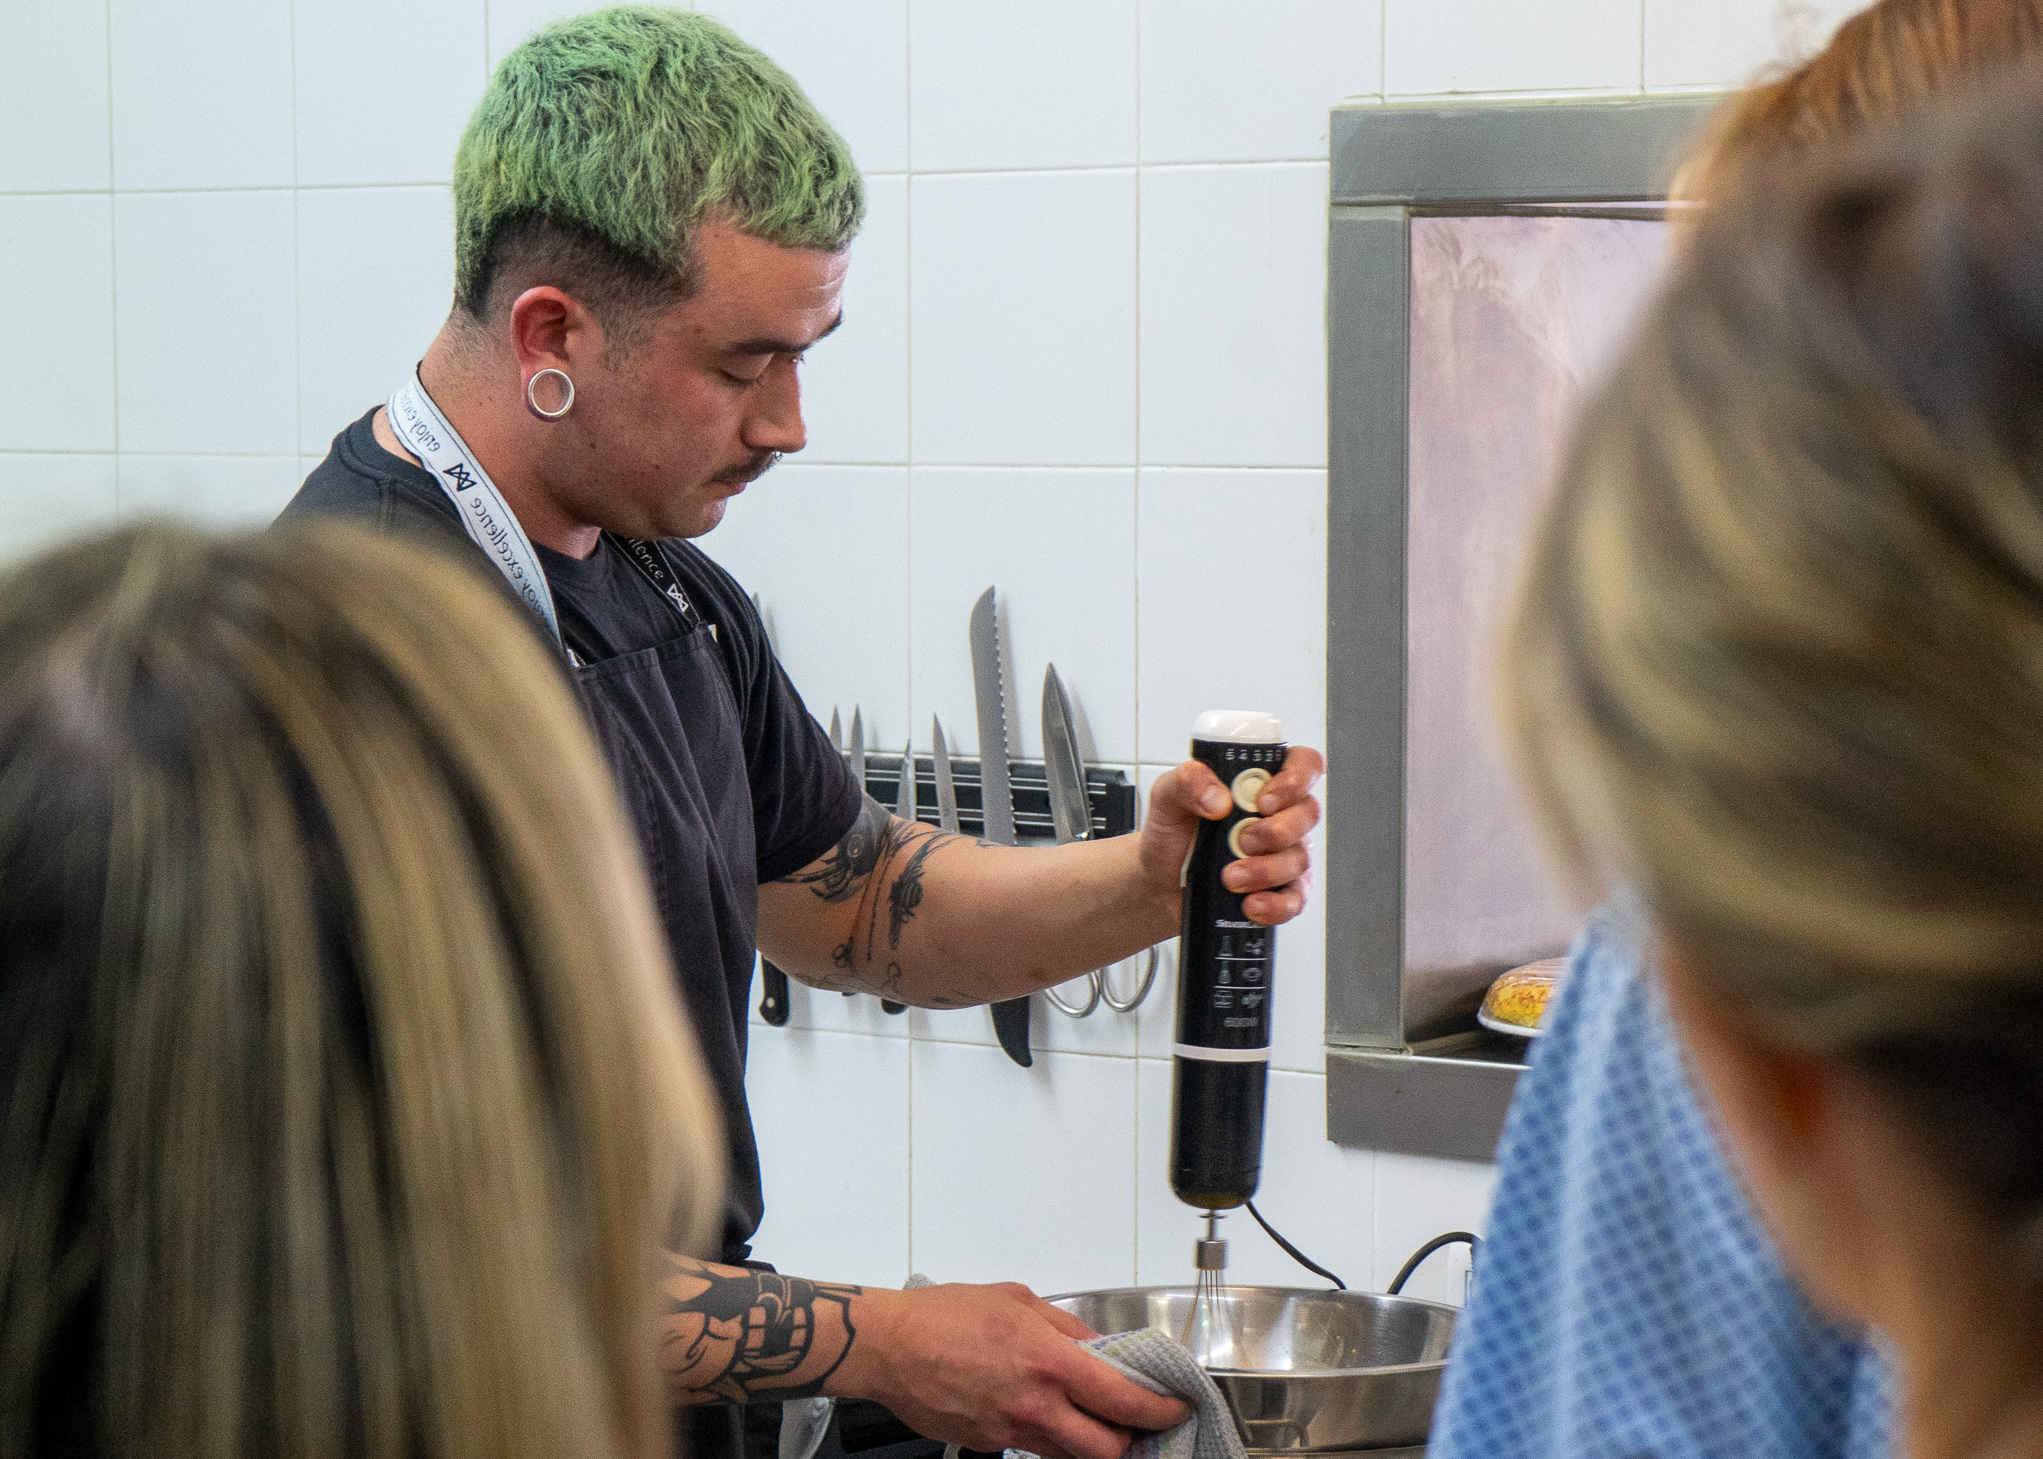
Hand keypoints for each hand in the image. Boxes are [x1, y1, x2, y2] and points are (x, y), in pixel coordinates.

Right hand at [830, 1281, 1188, 1458]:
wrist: (888, 1347)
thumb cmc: (944, 1315)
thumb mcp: (1017, 1299)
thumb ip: (1065, 1326)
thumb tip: (1097, 1345)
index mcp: (1049, 1362)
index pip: (1123, 1401)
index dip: (1160, 1410)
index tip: (1174, 1406)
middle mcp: (1036, 1406)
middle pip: (1108, 1449)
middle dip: (1131, 1440)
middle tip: (1138, 1421)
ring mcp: (1011, 1432)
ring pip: (1072, 1456)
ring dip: (1092, 1442)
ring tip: (1094, 1418)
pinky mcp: (989, 1444)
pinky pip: (1034, 1448)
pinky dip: (1051, 1437)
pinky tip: (1044, 1412)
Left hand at [1141, 745, 1322, 925]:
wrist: (1160, 881)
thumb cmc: (1173, 834)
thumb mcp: (1167, 797)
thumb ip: (1187, 782)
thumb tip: (1218, 799)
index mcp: (1259, 783)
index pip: (1303, 765)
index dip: (1295, 778)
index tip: (1264, 799)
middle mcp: (1279, 815)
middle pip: (1308, 813)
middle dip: (1277, 831)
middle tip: (1243, 841)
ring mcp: (1284, 854)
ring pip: (1299, 858)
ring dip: (1267, 870)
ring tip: (1230, 877)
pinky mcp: (1280, 891)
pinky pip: (1295, 899)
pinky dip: (1275, 905)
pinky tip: (1251, 904)